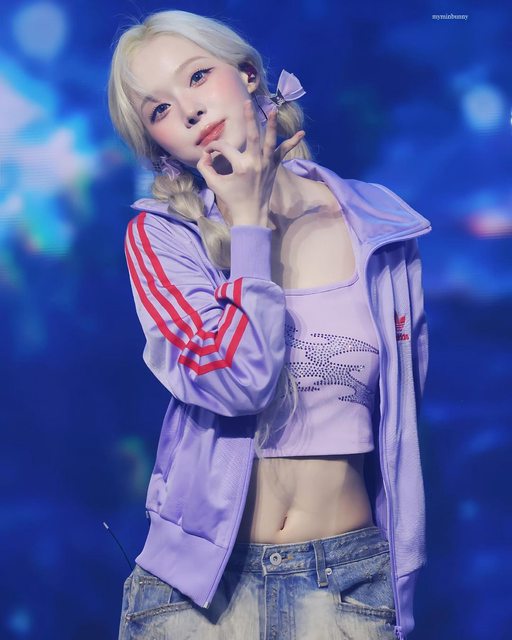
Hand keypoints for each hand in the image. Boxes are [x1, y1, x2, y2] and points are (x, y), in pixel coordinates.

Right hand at [196, 99, 304, 224]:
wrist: (251, 214)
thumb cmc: (232, 200)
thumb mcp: (215, 185)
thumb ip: (205, 169)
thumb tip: (203, 155)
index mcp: (241, 166)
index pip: (224, 148)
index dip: (213, 148)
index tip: (207, 154)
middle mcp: (256, 163)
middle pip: (253, 136)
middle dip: (249, 118)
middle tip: (247, 103)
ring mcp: (267, 164)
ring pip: (270, 141)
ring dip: (272, 125)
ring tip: (273, 110)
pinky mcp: (274, 168)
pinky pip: (284, 153)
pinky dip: (292, 143)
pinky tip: (302, 133)